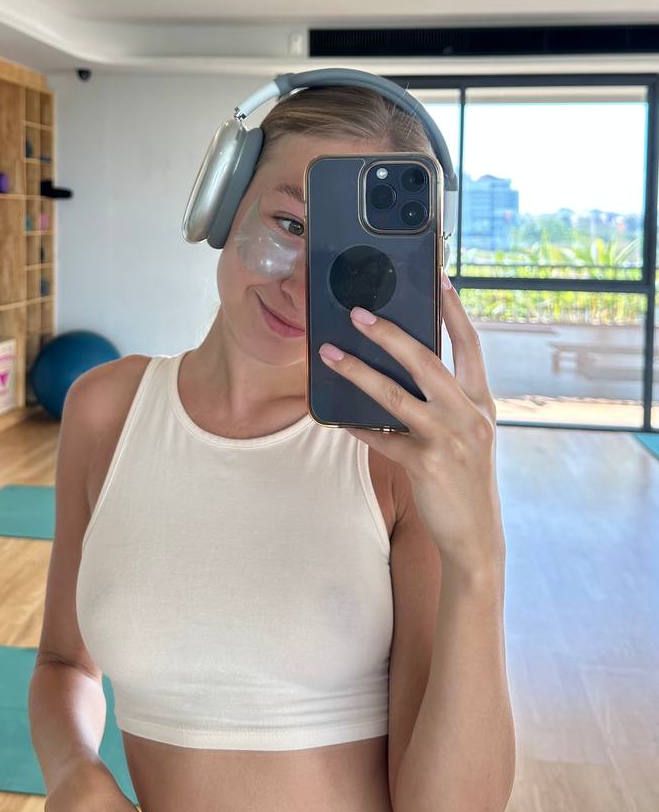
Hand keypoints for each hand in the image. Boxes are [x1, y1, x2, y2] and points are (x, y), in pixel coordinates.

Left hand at [319, 271, 503, 576]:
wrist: (476, 535)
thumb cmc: (464, 476)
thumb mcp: (468, 431)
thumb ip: (445, 399)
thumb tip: (401, 364)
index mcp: (481, 400)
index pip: (470, 342)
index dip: (454, 308)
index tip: (438, 276)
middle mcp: (470, 414)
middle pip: (426, 360)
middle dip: (388, 333)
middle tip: (357, 314)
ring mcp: (449, 440)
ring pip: (395, 396)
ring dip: (358, 372)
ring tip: (329, 355)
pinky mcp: (426, 465)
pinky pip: (381, 438)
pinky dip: (358, 426)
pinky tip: (337, 417)